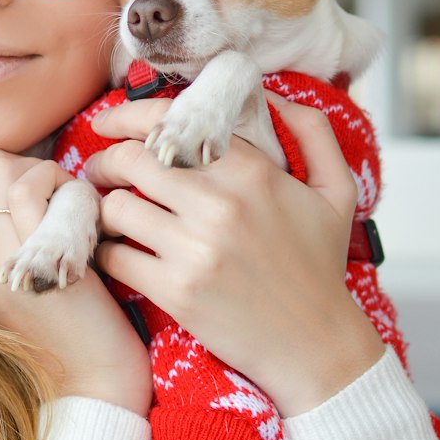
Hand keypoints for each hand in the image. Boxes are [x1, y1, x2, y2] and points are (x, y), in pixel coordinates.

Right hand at [0, 150, 151, 416]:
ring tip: (75, 210)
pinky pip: (29, 188)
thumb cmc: (75, 328)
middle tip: (65, 200)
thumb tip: (27, 183)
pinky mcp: (23, 262)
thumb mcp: (26, 280)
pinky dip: (64, 186)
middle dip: (29, 164)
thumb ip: (12, 236)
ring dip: (47, 173)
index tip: (48, 198)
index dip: (12, 170)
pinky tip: (87, 217)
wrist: (92, 384)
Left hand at [84, 95, 385, 416]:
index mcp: (252, 172)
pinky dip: (105, 252)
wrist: (316, 346)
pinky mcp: (176, 291)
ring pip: (116, 207)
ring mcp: (195, 249)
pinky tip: (114, 251)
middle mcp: (220, 205)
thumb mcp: (337, 191)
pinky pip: (115, 256)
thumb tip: (273, 93)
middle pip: (131, 160)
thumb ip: (313, 132)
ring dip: (103, 208)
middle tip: (101, 171)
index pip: (169, 123)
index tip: (107, 123)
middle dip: (106, 161)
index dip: (126, 116)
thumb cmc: (320, 268)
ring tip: (107, 213)